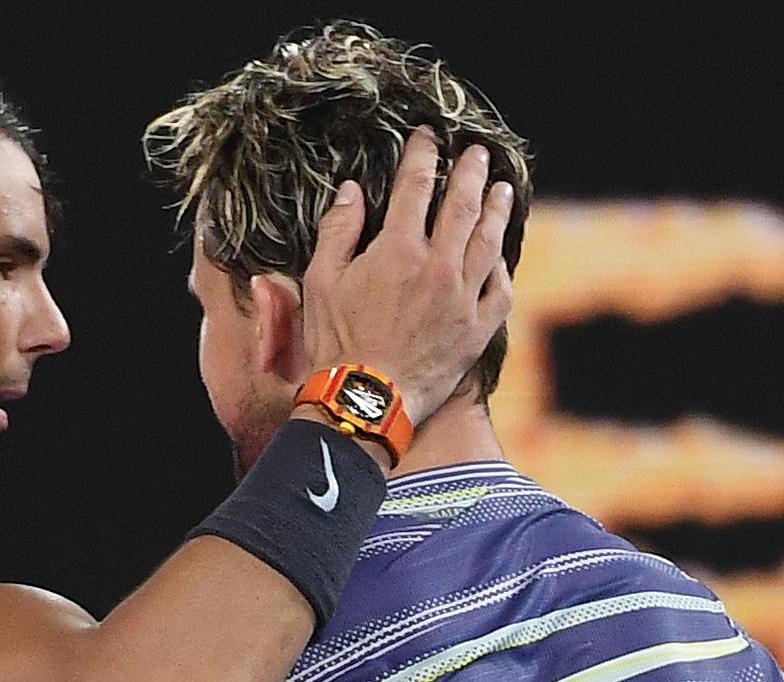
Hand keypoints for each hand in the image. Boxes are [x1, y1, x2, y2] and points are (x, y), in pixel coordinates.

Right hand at [300, 125, 514, 425]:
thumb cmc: (335, 343)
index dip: (422, 156)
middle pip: (462, 205)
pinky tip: (501, 256)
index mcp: (398, 250)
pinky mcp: (477, 329)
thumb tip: (352, 190)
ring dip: (496, 210)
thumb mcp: (321, 282)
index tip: (428, 136)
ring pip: (489, 242)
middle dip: (470, 172)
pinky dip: (502, 267)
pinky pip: (500, 289)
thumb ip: (338, 231)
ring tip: (502, 188)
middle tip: (477, 152)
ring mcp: (463, 298)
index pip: (415, 187)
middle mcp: (439, 267)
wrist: (366, 401)